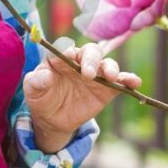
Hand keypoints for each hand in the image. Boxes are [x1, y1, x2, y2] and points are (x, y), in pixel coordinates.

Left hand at [23, 43, 140, 152]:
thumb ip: (37, 81)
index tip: (69, 56)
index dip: (68, 51)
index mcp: (61, 58)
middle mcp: (80, 62)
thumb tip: (46, 76)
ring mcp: (95, 75)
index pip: (66, 50)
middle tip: (88, 74)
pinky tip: (134, 82)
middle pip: (90, 52)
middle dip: (91, 60)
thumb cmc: (41, 96)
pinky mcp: (107, 89)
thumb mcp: (33, 89)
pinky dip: (128, 80)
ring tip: (111, 76)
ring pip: (106, 64)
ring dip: (110, 68)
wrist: (53, 118)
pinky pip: (120, 82)